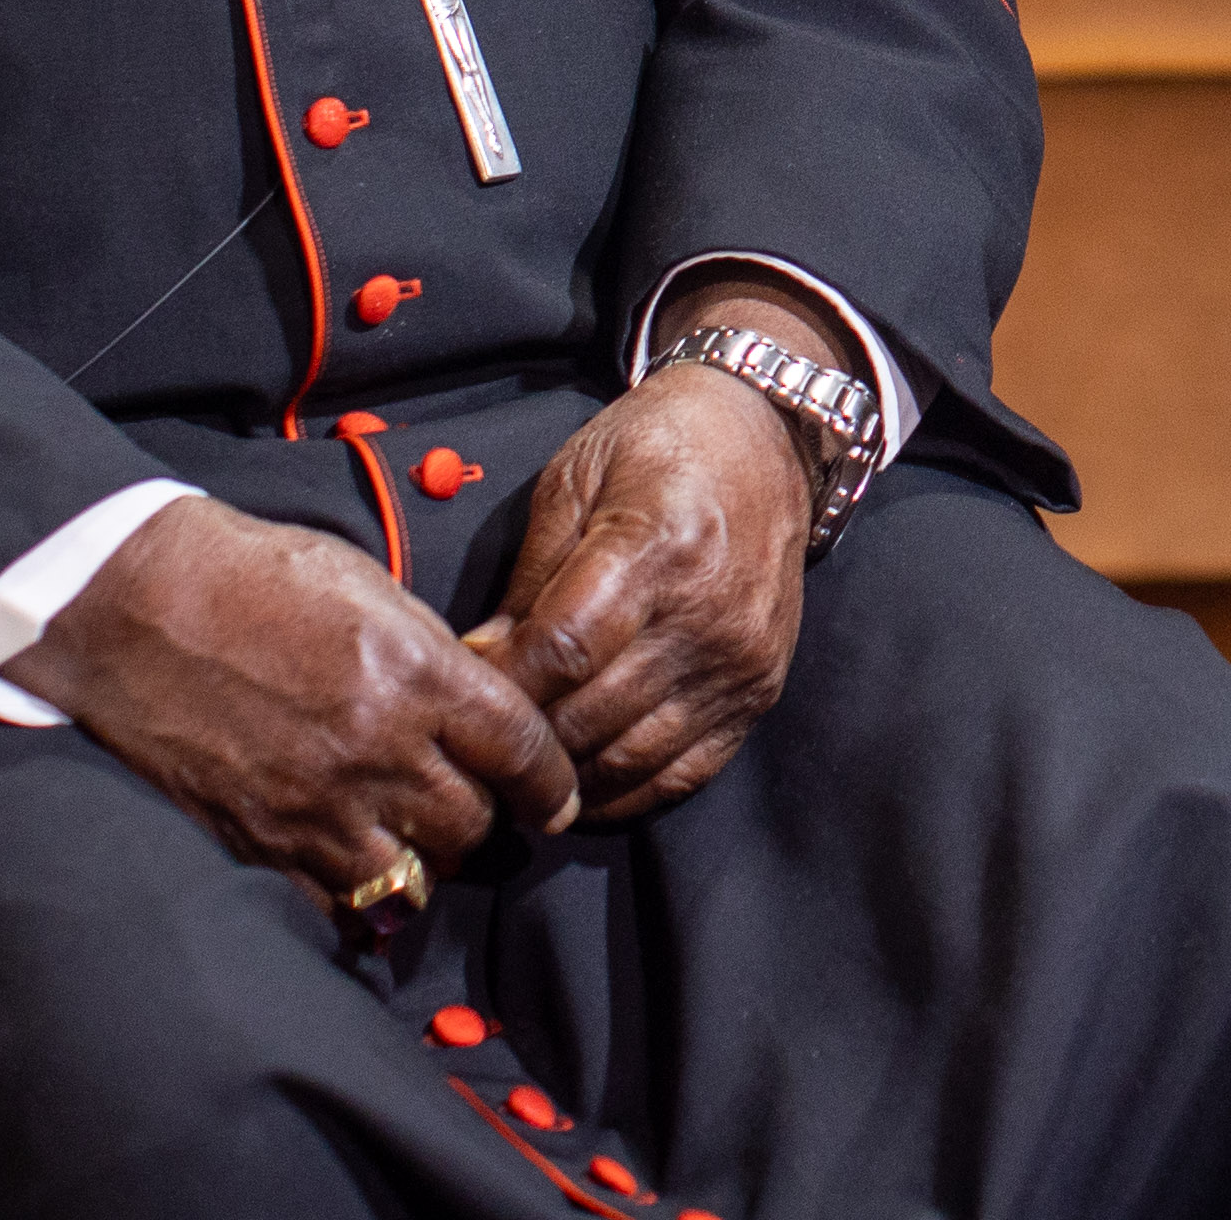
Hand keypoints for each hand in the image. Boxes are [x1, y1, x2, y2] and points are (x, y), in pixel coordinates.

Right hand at [8, 494, 575, 894]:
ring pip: (416, 877)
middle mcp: (375, 749)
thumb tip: (475, 709)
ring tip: (417, 836)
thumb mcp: (374, 589)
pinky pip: (338, 905)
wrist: (139, 605)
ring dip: (427, 861)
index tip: (553, 799)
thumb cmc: (256, 579)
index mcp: (415, 674)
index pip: (521, 753)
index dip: (551, 785)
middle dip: (487, 819)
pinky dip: (360, 896)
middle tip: (478, 806)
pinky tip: (359, 865)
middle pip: (473, 825)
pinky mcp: (260, 842)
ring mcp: (315, 805)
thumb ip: (434, 659)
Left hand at [469, 293, 819, 821]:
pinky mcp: (759, 690)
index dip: (503, 686)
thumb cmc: (659, 447)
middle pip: (591, 716)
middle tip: (482, 742)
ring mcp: (738, 660)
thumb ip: (530, 577)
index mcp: (655, 545)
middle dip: (525, 739)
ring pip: (631, 758)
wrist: (767, 438)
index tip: (464, 690)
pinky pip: (683, 774)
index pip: (561, 651)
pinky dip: (625, 792)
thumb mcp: (573, 481)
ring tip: (525, 768)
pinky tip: (584, 783)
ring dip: (567, 776)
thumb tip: (481, 661)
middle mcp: (705, 613)